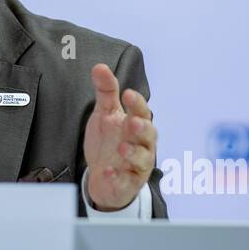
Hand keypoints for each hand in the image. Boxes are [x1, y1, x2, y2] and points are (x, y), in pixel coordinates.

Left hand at [82, 62, 156, 210]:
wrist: (103, 176)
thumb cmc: (109, 141)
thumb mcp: (105, 114)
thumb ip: (106, 91)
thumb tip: (99, 66)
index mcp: (137, 123)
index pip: (141, 111)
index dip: (136, 103)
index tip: (128, 94)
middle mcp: (142, 144)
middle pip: (148, 134)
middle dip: (142, 128)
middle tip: (132, 122)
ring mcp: (137, 164)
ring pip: (142, 159)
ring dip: (133, 153)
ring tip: (121, 148)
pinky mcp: (128, 183)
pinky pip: (125, 181)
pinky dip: (117, 177)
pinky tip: (108, 171)